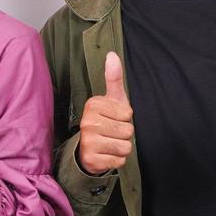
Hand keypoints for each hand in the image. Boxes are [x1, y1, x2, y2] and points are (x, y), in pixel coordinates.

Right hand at [77, 50, 133, 174]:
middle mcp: (87, 122)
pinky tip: (107, 154)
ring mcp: (88, 142)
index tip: (114, 118)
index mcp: (93, 105)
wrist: (89, 148)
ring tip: (110, 143)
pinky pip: (119, 161)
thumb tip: (112, 54)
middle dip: (125, 134)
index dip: (126, 118)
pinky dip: (117, 160)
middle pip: (127, 131)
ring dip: (122, 147)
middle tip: (112, 133)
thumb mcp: (112, 99)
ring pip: (125, 147)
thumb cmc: (106, 120)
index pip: (128, 114)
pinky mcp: (91, 160)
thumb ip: (113, 78)